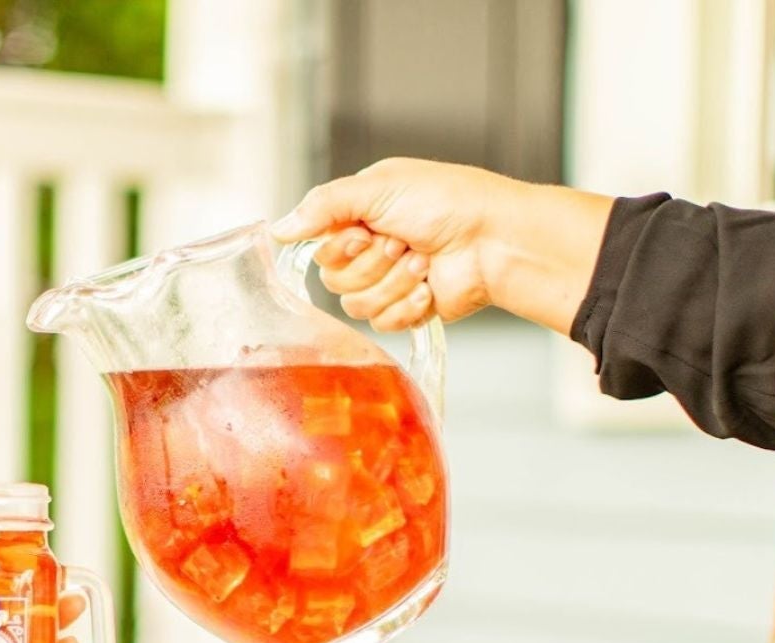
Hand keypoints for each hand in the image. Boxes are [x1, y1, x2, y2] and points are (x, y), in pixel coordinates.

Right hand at [272, 158, 612, 335]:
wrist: (495, 240)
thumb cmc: (450, 202)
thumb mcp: (379, 187)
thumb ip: (323, 206)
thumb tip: (279, 228)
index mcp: (360, 214)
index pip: (318, 246)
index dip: (340, 246)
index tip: (364, 232)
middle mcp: (370, 248)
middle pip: (334, 280)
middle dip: (372, 264)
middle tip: (402, 242)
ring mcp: (389, 280)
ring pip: (357, 305)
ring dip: (394, 282)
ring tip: (423, 260)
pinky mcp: (407, 308)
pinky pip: (384, 323)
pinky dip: (409, 304)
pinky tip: (430, 285)